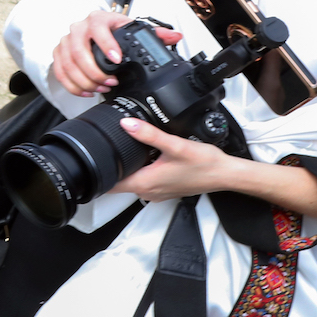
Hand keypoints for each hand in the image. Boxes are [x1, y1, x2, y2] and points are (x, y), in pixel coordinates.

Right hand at [50, 11, 181, 96]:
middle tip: (110, 82)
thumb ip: (155, 34)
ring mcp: (65, 42)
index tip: (117, 59)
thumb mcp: (132, 29)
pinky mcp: (58, 54)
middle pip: (78, 51)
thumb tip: (174, 37)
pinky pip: (60, 73)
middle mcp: (78, 28)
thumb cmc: (112, 30)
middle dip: (95, 72)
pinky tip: (86, 91)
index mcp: (97, 19)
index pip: (98, 29)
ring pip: (68, 65)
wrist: (91, 29)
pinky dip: (73, 86)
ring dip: (85, 81)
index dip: (106, 45)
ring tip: (101, 88)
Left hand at [108, 119, 237, 201]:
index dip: (99, 174)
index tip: (91, 162)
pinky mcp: (165, 189)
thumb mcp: (175, 145)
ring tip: (127, 150)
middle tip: (109, 149)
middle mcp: (148, 191)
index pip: (110, 184)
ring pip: (132, 180)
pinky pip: (145, 180)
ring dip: (128, 168)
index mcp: (145, 183)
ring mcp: (157, 192)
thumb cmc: (204, 164)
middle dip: (113, 167)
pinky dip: (141, 170)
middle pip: (119, 181)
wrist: (225, 174)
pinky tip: (147, 157)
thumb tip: (127, 124)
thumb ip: (149, 134)